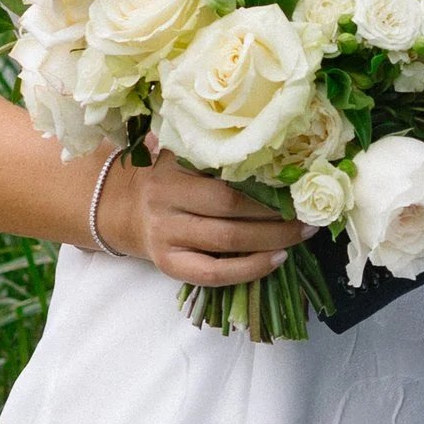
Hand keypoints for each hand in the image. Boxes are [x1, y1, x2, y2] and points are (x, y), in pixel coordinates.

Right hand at [98, 151, 308, 287]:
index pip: (224, 186)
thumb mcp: (176, 154)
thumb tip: (270, 149)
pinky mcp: (169, 265)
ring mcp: (166, 238)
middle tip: (309, 215)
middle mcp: (166, 206)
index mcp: (171, 174)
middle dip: (275, 217)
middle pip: (229, 215)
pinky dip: (248, 270)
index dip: (264, 191)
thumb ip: (209, 152)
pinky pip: (213, 274)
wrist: (114, 206)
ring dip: (271, 242)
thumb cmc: (159, 176)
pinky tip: (275, 260)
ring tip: (301, 236)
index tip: (297, 188)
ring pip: (226, 245)